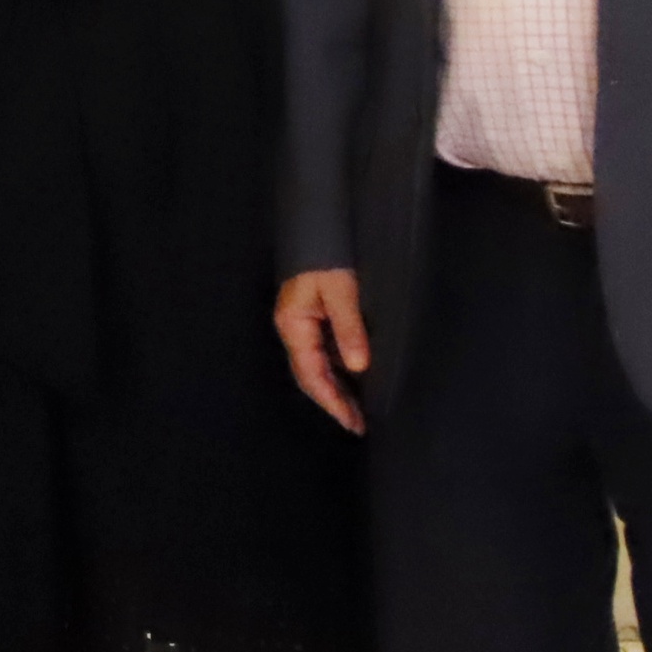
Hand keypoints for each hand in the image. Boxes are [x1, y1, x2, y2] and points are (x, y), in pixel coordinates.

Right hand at [275, 269, 370, 433]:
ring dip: (336, 390)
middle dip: (333, 402)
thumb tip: (358, 366)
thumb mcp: (341, 291)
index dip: (331, 400)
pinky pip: (323, 355)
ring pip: (316, 368)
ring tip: (357, 412)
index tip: (351, 420)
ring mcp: (303, 326)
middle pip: (310, 376)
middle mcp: (294, 330)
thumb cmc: (327, 256)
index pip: (310, 373)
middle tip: (357, 424)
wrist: (319, 227)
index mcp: (294, 325)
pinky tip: (353, 382)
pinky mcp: (314, 320)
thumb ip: (349, 328)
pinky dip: (337, 373)